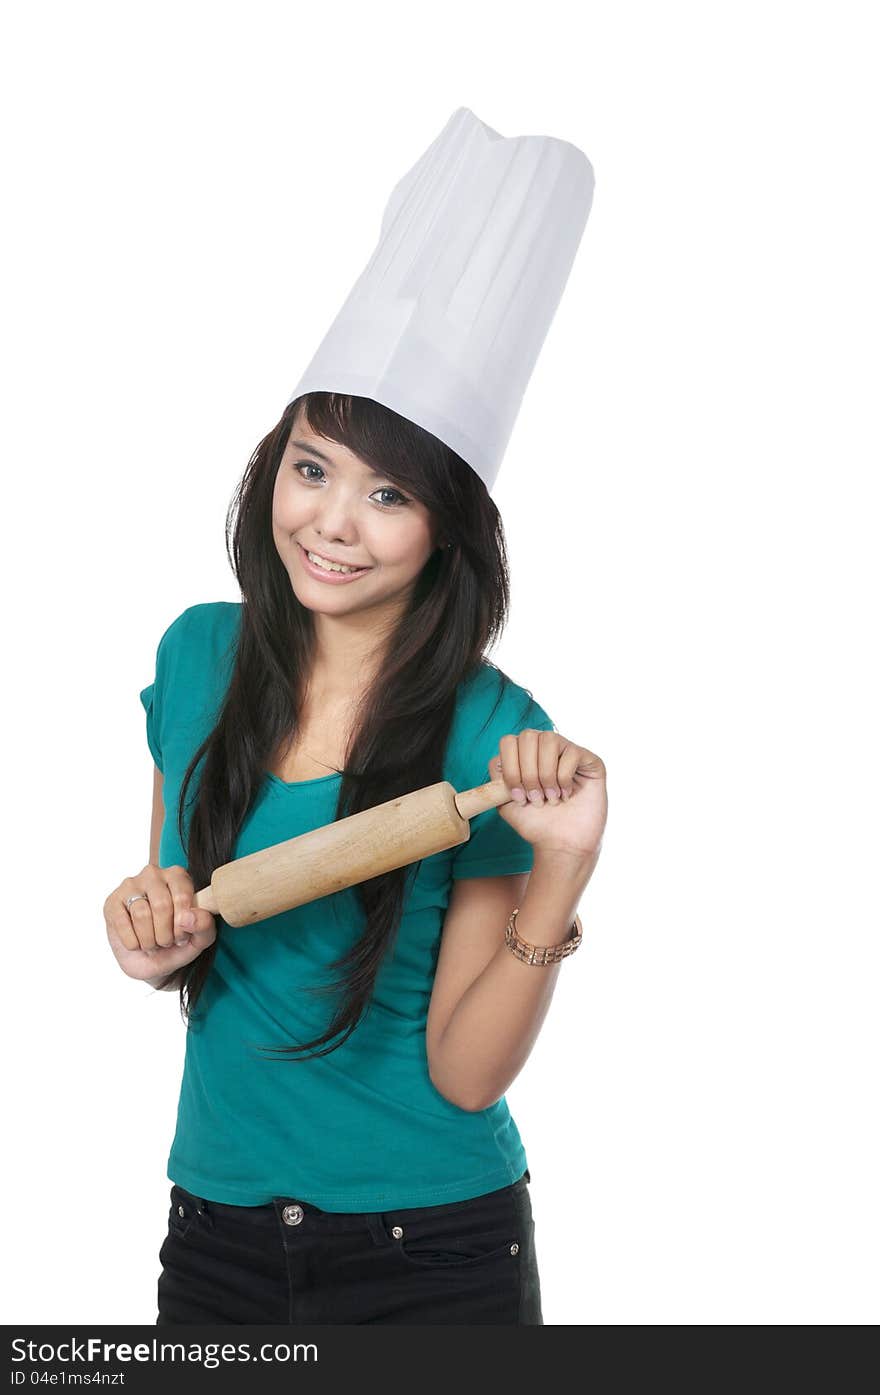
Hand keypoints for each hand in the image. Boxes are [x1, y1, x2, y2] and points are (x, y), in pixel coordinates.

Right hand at [104, 863, 216, 981]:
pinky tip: (137, 944)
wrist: (150, 961)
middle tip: (166, 944)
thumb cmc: (176, 944)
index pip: (182, 896)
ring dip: (149, 940)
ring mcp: (130, 886)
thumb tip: (189, 917)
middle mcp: (153, 874)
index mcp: (179, 876)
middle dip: (165, 934)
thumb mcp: (199, 939)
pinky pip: (122, 923)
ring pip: (141, 915)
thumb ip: (204, 926)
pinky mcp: (112, 902)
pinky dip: (133, 943)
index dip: (183, 924)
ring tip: (152, 945)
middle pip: (161, 905)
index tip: (182, 938)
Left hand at [489, 729, 606, 858]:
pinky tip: (567, 795)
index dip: (510, 769)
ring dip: (546, 775)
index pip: (508, 742)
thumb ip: (497, 779)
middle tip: (536, 798)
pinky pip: (571, 753)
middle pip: (527, 736)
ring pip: (549, 739)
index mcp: (525, 755)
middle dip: (528, 772)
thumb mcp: (506, 802)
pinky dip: (564, 778)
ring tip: (551, 798)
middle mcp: (546, 748)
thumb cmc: (536, 824)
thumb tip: (497, 762)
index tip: (518, 797)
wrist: (562, 845)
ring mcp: (568, 751)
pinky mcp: (589, 760)